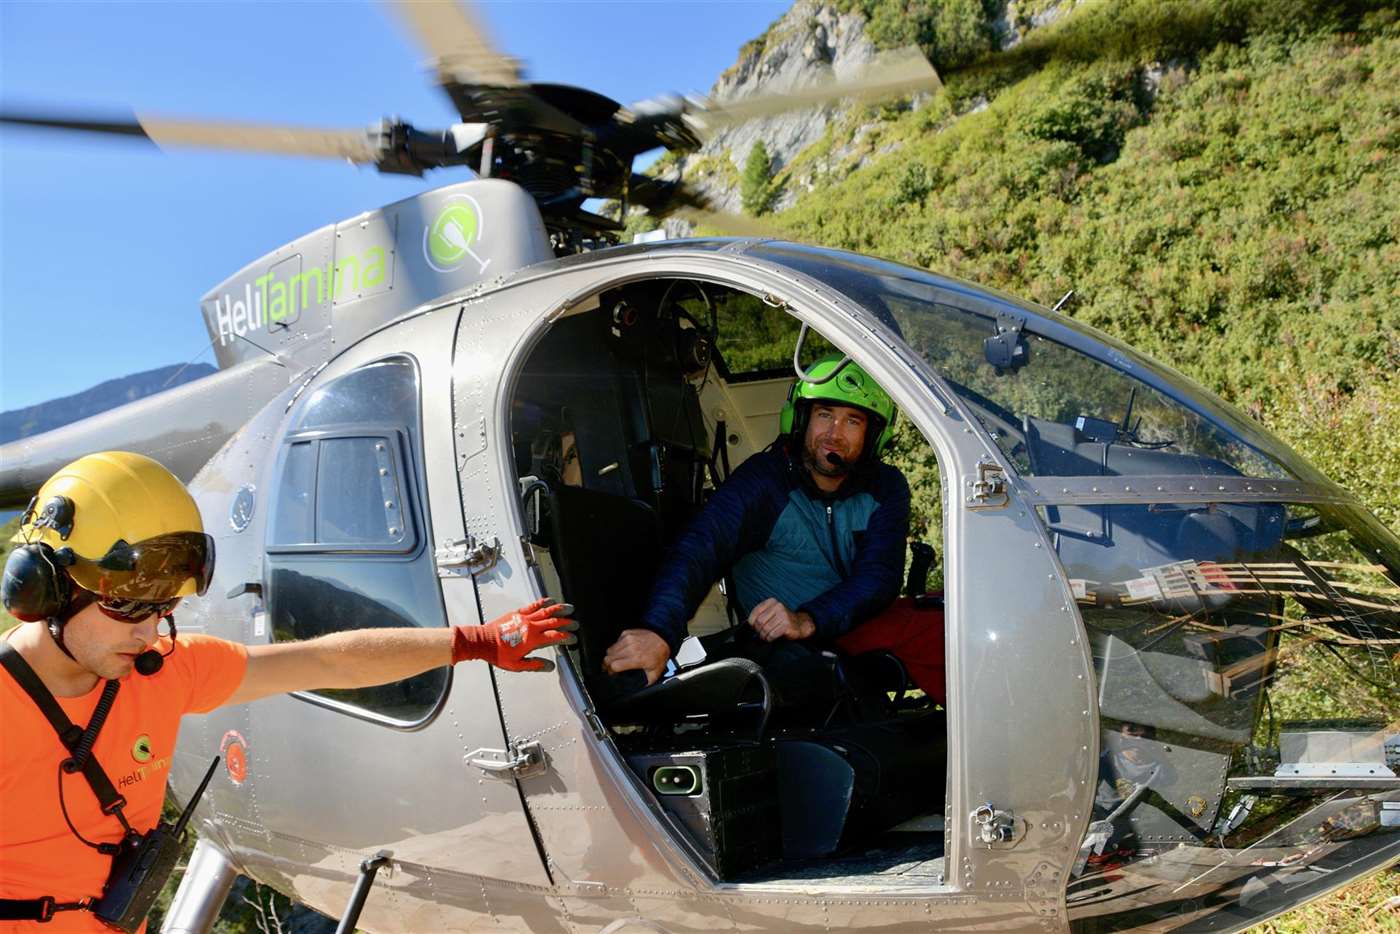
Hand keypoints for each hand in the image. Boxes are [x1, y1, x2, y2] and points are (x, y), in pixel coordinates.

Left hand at [452, 598, 578, 671]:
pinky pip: (533, 606)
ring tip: (569, 608)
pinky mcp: (517, 613)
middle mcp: (530, 627)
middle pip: (553, 622)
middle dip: (567, 622)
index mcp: (531, 640)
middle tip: (575, 624)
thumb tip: (550, 667)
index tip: (573, 638)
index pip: (555, 637)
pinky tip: (550, 601)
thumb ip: (535, 665)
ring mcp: (524, 618)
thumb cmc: (498, 654)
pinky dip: (543, 603)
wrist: (482, 642)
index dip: (566, 637)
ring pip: (546, 611)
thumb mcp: (517, 665)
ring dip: (559, 609)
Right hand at [602, 629, 670, 685]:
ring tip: (615, 660)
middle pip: (608, 658)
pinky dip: (616, 648)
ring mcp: (628, 639)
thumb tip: (636, 689)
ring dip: (610, 657)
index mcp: (637, 659)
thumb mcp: (654, 673)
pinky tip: (621, 651)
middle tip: (610, 669)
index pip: (614, 666)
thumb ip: (644, 682)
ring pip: (609, 650)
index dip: (611, 672)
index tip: (612, 674)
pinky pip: (615, 642)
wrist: (663, 638)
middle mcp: (631, 648)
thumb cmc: (659, 655)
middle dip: (607, 665)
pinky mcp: (627, 633)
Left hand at [747, 598, 815, 642]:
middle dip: (758, 630)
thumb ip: (761, 615)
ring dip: (763, 635)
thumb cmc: (782, 620)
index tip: (753, 627)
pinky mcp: (787, 625)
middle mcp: (778, 606)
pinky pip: (772, 634)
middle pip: (760, 621)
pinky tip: (771, 638)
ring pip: (765, 629)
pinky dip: (769, 638)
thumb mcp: (772, 612)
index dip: (752, 622)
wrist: (800, 624)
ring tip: (765, 636)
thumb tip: (748, 623)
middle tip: (760, 633)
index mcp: (772, 601)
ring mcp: (783, 615)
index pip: (756, 611)